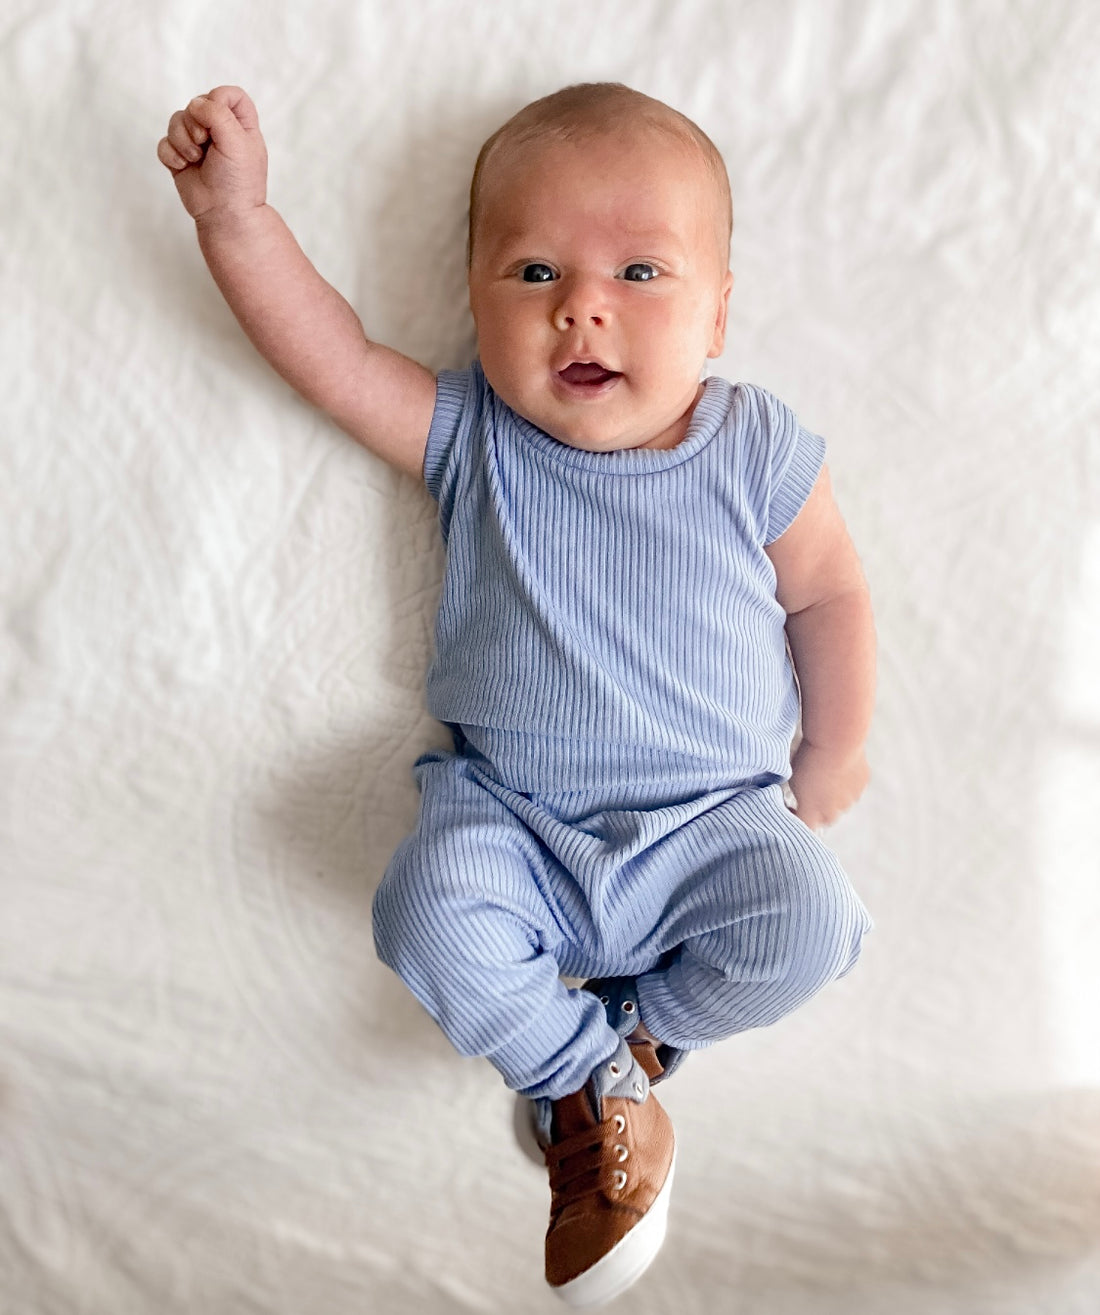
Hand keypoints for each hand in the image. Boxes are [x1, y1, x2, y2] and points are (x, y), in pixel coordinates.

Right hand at [157, 86, 266, 220]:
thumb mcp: (237, 142)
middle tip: (205, 143)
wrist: (225, 216)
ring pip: (175, 121)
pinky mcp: (181, 158)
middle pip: (195, 104)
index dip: (218, 98)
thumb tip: (194, 105)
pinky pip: (164, 143)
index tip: (219, 117)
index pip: (228, 94)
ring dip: (181, 139)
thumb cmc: (238, 182)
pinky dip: (171, 154)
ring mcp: (198, 144)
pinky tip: (184, 167)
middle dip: (194, 122)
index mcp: (240, 125)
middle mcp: (218, 131)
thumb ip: (217, 114)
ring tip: (195, 159)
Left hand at [787, 741, 868, 831]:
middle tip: (811, 792)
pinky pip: (853, 791)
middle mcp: (831, 813)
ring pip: (841, 805)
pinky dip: (847, 784)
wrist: (836, 743)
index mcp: (811, 813)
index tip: (792, 806)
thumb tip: (799, 796)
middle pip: (824, 819)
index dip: (796, 816)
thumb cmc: (809, 758)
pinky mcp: (861, 787)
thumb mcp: (793, 778)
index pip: (804, 826)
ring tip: (827, 777)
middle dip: (818, 810)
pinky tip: (840, 768)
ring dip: (834, 797)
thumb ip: (797, 794)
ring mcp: (849, 801)